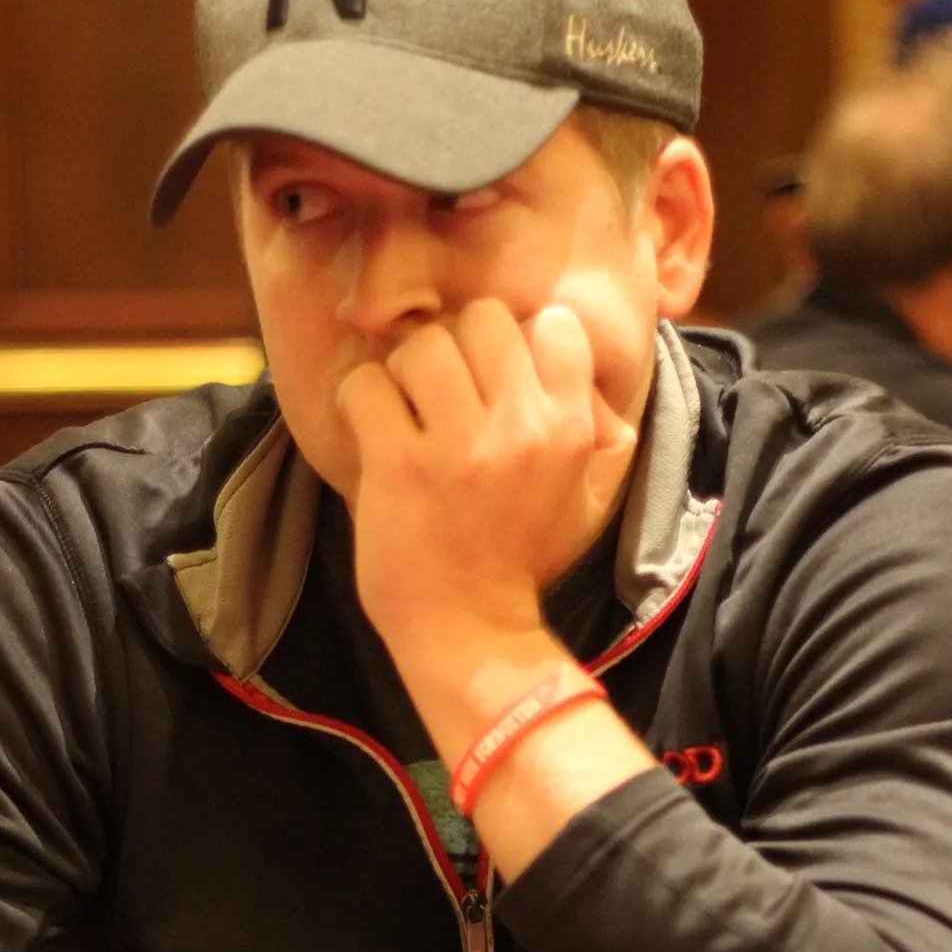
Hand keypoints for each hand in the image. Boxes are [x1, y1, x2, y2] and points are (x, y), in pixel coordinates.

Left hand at [337, 299, 636, 673]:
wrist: (470, 631)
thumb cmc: (519, 556)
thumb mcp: (583, 490)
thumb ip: (594, 421)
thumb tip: (565, 344)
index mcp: (570, 428)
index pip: (552, 324)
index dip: (516, 343)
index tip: (495, 382)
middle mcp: (521, 429)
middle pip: (482, 320)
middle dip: (455, 351)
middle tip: (442, 400)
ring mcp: (459, 446)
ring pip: (421, 344)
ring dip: (403, 376)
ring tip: (407, 420)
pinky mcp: (399, 465)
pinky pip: (365, 384)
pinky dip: (358, 403)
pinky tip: (374, 436)